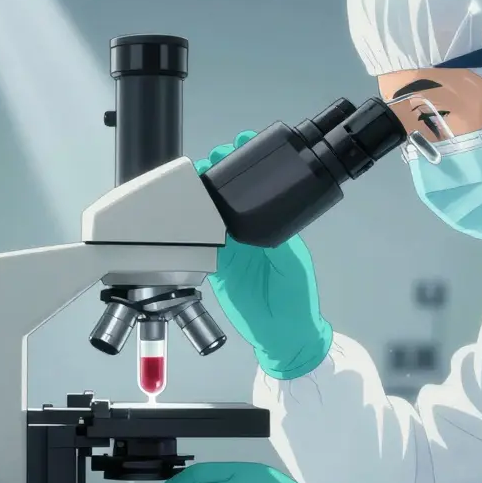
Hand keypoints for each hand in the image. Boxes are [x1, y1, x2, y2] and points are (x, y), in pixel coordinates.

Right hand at [195, 132, 333, 378]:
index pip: (255, 192)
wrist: (282, 335)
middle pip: (228, 198)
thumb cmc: (296, 299)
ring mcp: (230, 250)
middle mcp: (248, 235)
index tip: (240, 147)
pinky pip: (200, 244)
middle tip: (213, 157)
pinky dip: (191, 228)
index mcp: (270, 228)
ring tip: (197, 175)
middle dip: (219, 174)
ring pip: (211, 215)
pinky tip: (185, 212)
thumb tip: (262, 214)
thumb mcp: (292, 262)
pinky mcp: (216, 268)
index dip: (247, 169)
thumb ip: (276, 239)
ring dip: (203, 195)